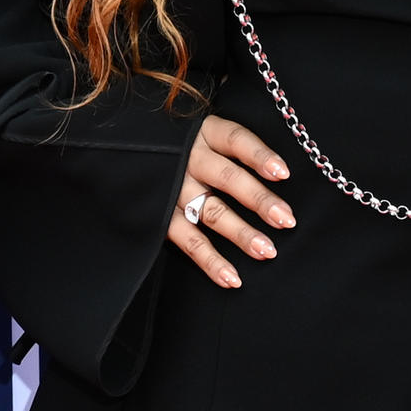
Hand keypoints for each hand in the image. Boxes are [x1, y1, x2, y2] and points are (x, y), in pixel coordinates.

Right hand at [170, 115, 292, 287]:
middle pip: (227, 178)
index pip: (235, 139)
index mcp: (203, 133)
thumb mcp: (203, 132)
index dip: (259, 156)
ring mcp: (173, 188)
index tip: (284, 174)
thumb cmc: (178, 143)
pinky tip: (232, 278)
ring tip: (267, 251)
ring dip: (241, 233)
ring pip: (211, 212)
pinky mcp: (160, 217)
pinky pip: (188, 241)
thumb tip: (280, 174)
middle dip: (259, 200)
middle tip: (286, 220)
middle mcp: (187, 158)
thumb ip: (233, 148)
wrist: (124, 149)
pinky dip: (210, 261)